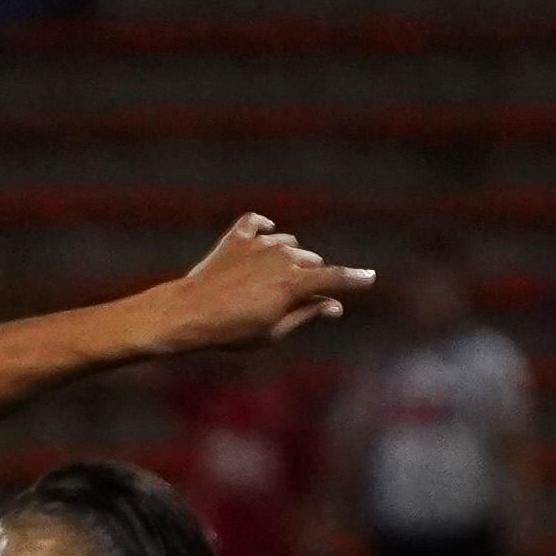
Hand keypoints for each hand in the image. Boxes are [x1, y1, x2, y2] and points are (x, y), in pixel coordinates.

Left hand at [156, 213, 375, 349]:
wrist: (185, 313)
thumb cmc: (230, 331)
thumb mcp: (273, 332)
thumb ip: (307, 314)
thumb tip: (334, 305)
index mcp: (296, 283)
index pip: (334, 278)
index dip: (354, 279)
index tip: (369, 278)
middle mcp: (283, 257)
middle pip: (312, 263)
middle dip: (309, 279)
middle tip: (291, 301)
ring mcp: (260, 244)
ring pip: (289, 245)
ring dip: (287, 260)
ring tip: (267, 284)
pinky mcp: (236, 239)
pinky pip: (256, 223)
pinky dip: (263, 229)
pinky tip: (264, 234)